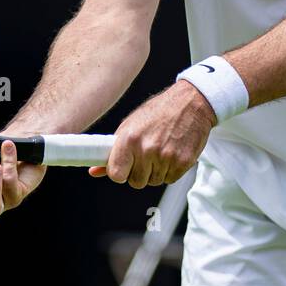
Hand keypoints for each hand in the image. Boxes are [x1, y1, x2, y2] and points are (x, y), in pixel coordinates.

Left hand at [88, 81, 214, 187]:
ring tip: (161, 150)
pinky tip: (172, 152)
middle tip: (146, 156)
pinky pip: (170, 179)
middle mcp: (147, 149)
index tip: (123, 167)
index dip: (120, 172)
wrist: (191, 103)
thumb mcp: (131, 124)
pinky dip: (171, 170)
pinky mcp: (183, 163)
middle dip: (140, 172)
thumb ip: (113, 149)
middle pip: (136, 181)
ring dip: (156, 171)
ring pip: (154, 181)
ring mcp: (166, 157)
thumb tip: (94, 171)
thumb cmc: (160, 111)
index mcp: (130, 138)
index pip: (116, 174)